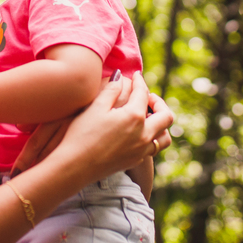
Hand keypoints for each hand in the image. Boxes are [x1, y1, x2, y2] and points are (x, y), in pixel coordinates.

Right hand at [47, 72, 175, 183]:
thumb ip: (111, 90)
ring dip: (161, 124)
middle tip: (147, 97)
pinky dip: (151, 137)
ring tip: (148, 117)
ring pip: (165, 136)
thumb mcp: (95, 107)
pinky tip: (138, 133)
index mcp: (134, 117)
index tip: (136, 76)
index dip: (140, 82)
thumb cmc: (82, 134)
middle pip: (166, 116)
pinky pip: (153, 147)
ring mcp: (142, 150)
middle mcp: (144, 134)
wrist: (76, 166)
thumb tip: (119, 77)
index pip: (143, 94)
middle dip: (159, 102)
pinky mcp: (136, 160)